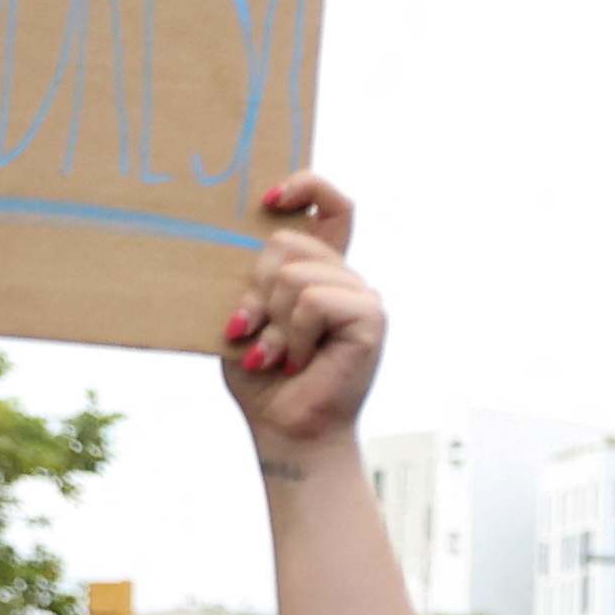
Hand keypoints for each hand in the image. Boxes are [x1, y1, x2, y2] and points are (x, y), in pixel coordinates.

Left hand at [223, 173, 387, 461]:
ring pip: (292, 274)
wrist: (286, 429)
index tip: (268, 200)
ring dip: (272, 322)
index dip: (306, 185)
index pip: (330, 206)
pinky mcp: (370, 318)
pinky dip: (293, 335)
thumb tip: (244, 243)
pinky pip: (312, 302)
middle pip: (286, 242)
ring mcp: (362, 296)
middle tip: (256, 333)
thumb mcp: (246, 315)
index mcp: (320, 271)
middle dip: (256, 290)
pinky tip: (298, 361)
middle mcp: (345, 278)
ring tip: (278, 355)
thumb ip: (252, 277)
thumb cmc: (262, 377)